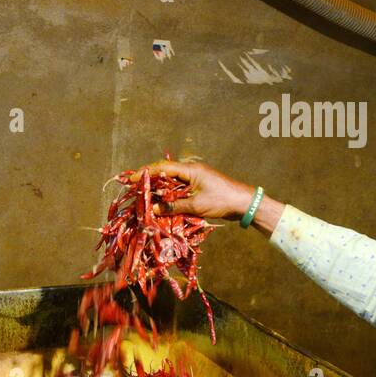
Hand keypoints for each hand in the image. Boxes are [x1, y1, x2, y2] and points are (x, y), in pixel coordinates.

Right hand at [125, 159, 285, 234]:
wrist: (243, 202)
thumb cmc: (221, 200)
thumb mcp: (196, 205)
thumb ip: (174, 206)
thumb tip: (154, 208)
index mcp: (190, 169)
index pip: (163, 168)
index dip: (146, 173)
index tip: (132, 179)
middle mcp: (191, 170)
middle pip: (165, 172)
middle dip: (150, 180)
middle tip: (135, 188)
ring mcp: (195, 178)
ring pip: (171, 181)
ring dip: (159, 188)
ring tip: (145, 196)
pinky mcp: (198, 186)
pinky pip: (179, 188)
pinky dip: (169, 194)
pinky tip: (162, 202)